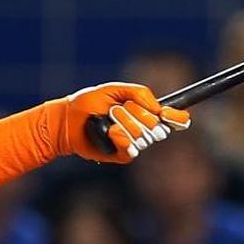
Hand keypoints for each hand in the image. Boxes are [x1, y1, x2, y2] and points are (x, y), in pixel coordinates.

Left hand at [55, 82, 190, 162]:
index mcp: (145, 113)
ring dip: (125, 123)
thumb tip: (158, 108)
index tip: (169, 114)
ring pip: (143, 137)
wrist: (67, 119)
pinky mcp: (120, 154)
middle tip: (118, 109)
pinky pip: (131, 149)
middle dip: (138, 115)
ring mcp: (132, 143)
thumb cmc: (88, 103)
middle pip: (157, 127)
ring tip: (109, 118)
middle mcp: (142, 129)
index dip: (177, 118)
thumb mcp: (114, 89)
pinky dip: (120, 137)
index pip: (173, 119)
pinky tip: (110, 132)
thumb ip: (139, 93)